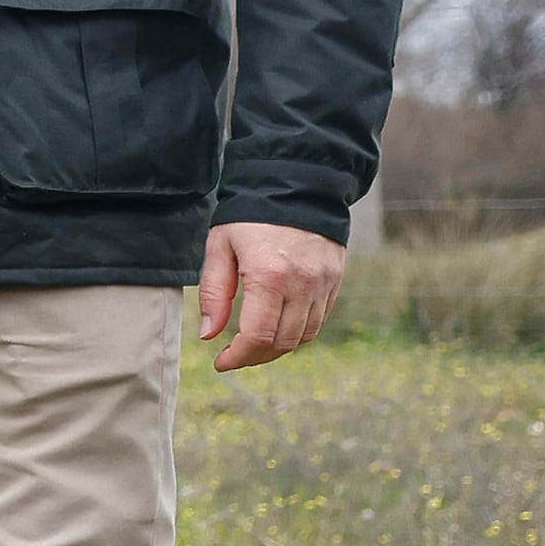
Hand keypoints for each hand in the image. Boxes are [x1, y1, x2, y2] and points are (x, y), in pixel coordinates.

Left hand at [196, 220, 344, 371]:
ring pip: (305, 336)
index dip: (238, 357)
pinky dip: (298, 332)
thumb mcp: (220, 247)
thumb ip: (214, 293)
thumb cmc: (250, 214)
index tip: (221, 362)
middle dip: (255, 357)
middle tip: (234, 356)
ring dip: (278, 348)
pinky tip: (277, 328)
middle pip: (283, 342)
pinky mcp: (335, 279)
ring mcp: (324, 282)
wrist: (296, 183)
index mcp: (270, 276)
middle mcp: (302, 283)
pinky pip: (319, 320)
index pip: (258, 336)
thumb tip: (208, 334)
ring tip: (254, 345)